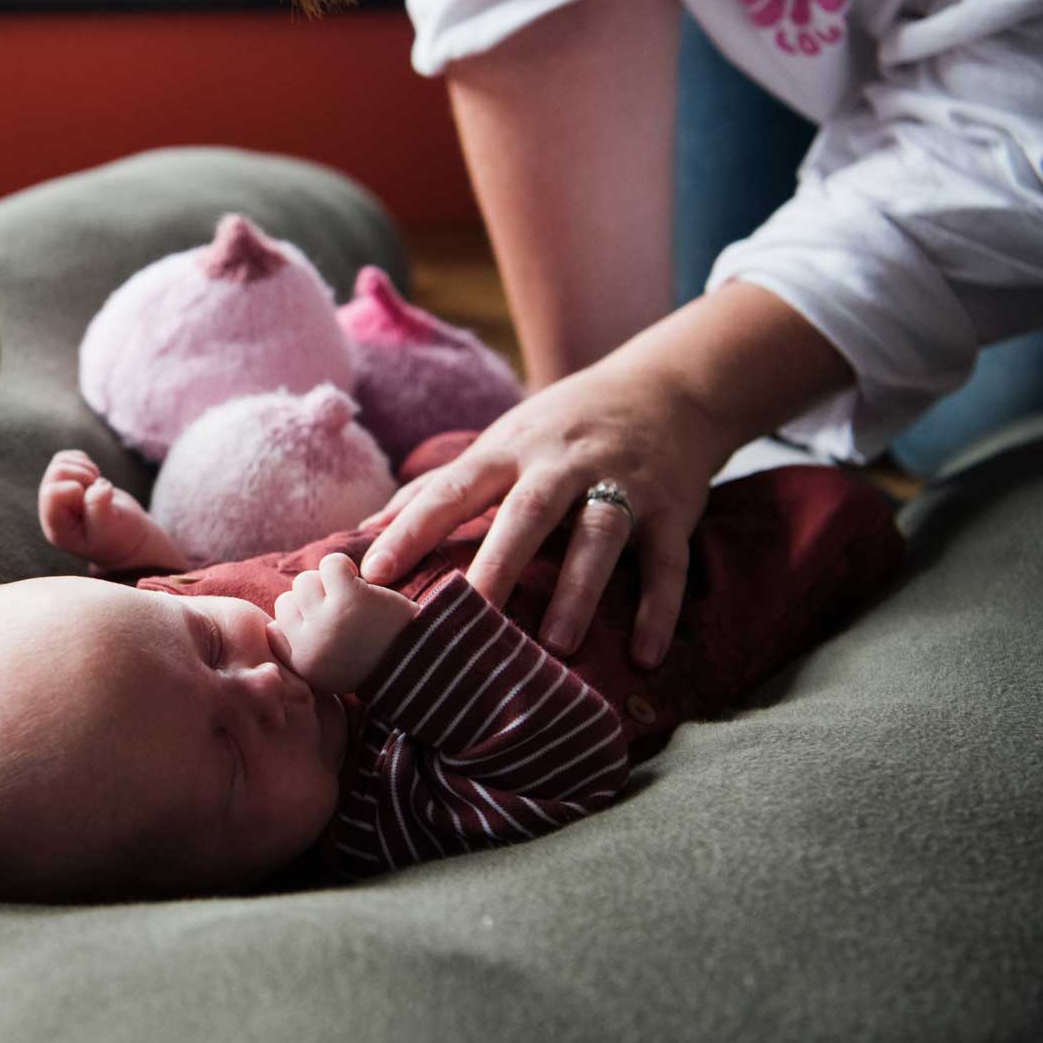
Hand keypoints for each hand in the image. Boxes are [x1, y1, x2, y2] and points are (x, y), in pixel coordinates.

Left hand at [37, 449, 185, 571]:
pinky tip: (94, 480)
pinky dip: (84, 462)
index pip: (52, 493)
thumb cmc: (118, 538)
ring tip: (97, 486)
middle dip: (83, 475)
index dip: (76, 488)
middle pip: (56, 472)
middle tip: (98, 489)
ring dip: (85, 469)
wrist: (127, 537)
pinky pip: (67, 458)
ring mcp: (58, 494)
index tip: (95, 498)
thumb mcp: (111, 530)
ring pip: (60, 462)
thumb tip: (96, 486)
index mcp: (58, 527)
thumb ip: (99, 510)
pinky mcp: (67, 482)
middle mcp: (52, 510)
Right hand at [271, 553, 418, 695]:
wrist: (419, 663)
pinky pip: (330, 563)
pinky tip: (359, 580)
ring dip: (329, 583)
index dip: (298, 621)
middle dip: (315, 601)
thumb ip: (300, 645)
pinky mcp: (349, 599)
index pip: (274, 629)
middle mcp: (307, 645)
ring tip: (353, 597)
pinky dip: (344, 566)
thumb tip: (278, 613)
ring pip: (306, 581)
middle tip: (344, 613)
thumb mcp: (327, 669)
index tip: (323, 627)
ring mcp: (326, 621)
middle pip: (288, 600)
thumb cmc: (372, 661)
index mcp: (300, 665)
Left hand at [358, 358, 725, 667]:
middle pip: (527, 513)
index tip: (374, 571)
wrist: (668, 387)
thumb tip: (368, 526)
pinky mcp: (673, 508)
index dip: (412, 528)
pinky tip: (644, 655)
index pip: (454, 489)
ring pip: (600, 536)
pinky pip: (668, 563)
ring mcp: (624, 483)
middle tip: (467, 616)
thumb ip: (441, 483)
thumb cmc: (563, 426)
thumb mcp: (503, 440)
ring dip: (579, 590)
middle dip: (498, 563)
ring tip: (557, 645)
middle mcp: (564, 464)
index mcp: (511, 450)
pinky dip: (658, 609)